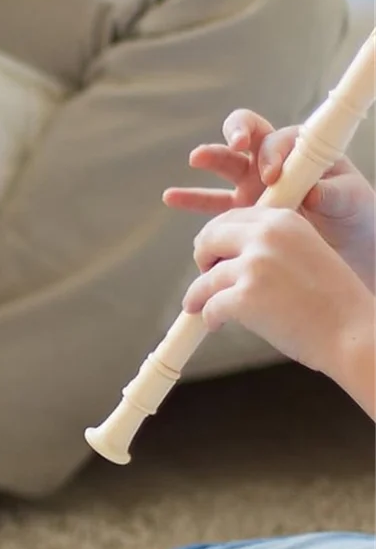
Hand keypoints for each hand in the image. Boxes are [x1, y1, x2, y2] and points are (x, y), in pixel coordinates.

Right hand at [164, 109, 375, 290]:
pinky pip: (211, 205)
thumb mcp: (352, 201)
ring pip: (226, 165)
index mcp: (301, 153)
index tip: (272, 176)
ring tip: (197, 158)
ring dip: (211, 157)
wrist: (344, 251)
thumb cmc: (354, 219)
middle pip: (249, 136)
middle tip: (235, 145)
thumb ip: (335, 192)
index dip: (272, 153)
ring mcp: (253, 187)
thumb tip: (314, 191)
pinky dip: (190, 200)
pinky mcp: (239, 213)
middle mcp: (273, 164)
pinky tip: (171, 197)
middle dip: (238, 133)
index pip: (279, 139)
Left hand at [186, 206, 374, 374]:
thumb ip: (269, 245)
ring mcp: (254, 266)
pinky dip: (208, 318)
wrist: (350, 331)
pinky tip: (216, 324)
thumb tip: (223, 253)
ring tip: (198, 308)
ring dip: (197, 296)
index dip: (214, 239)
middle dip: (201, 260)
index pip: (230, 218)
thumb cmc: (328, 298)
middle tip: (203, 280)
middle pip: (208, 240)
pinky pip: (209, 306)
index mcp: (282, 220)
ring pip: (205, 279)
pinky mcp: (244, 297)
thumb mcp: (303, 251)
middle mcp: (266, 236)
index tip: (212, 257)